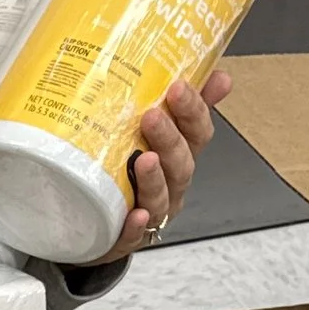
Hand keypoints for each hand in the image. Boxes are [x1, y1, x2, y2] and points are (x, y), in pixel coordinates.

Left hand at [113, 72, 226, 259]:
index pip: (197, 132)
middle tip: (153, 115)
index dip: (193, 111)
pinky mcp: (125, 237)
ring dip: (155, 179)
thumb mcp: (154, 131)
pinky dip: (136, 227)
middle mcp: (171, 184)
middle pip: (181, 163)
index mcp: (178, 155)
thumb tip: (217, 72)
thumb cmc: (125, 170)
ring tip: (144, 160)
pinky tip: (134, 215)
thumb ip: (181, 103)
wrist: (92, 221)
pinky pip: (134, 235)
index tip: (179, 87)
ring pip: (161, 198)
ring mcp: (152, 211)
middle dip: (170, 139)